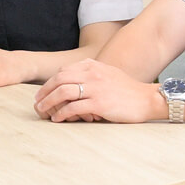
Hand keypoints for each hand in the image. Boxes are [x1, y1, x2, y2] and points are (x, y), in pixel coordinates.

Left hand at [31, 59, 161, 122]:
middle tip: (37, 102)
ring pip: (63, 92)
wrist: (147, 99)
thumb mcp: (107, 73)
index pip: (63, 71)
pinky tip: (57, 119)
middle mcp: (92, 74)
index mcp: (93, 65)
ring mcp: (95, 88)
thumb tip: (71, 81)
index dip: (50, 82)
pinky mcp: (99, 104)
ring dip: (49, 102)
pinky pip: (73, 107)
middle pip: (59, 79)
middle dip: (44, 91)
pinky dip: (62, 113)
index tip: (43, 92)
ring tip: (42, 111)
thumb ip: (91, 73)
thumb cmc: (127, 90)